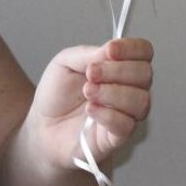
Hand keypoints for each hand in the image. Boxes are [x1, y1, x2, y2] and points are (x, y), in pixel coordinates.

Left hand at [32, 37, 153, 169]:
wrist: (40, 124)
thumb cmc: (56, 94)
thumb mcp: (65, 62)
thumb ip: (89, 54)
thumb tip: (111, 50)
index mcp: (119, 67)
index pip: (143, 52)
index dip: (132, 48)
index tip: (110, 50)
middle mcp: (129, 89)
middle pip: (145, 75)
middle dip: (117, 71)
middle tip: (90, 73)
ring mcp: (126, 114)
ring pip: (140, 101)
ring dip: (112, 93)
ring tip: (87, 91)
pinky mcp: (116, 137)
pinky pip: (126, 125)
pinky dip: (107, 114)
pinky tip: (89, 109)